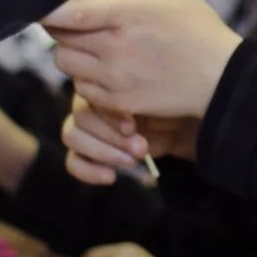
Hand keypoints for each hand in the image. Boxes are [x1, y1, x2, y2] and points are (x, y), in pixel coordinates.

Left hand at [42, 0, 240, 118]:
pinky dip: (86, 77)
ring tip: (93, 47)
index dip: (48, 9)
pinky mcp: (118, 101)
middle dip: (62, 29)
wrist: (221, 77)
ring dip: (72, 53)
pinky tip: (108, 69)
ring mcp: (114, 78)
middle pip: (59, 40)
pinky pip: (82, 89)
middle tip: (77, 24)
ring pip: (66, 64)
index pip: (66, 13)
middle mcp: (113, 47)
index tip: (45, 5)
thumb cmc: (196, 27)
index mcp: (124, 14)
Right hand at [61, 97, 200, 186]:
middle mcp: (91, 100)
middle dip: (111, 136)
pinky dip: (88, 170)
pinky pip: (73, 160)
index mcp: (103, 80)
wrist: (185, 122)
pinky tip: (111, 177)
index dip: (108, 114)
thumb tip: (127, 114)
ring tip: (133, 160)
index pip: (88, 93)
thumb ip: (137, 94)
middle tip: (141, 148)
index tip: (132, 127)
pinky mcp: (89, 150)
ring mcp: (87, 125)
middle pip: (80, 117)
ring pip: (72, 136)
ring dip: (102, 152)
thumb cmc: (173, 101)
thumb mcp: (159, 96)